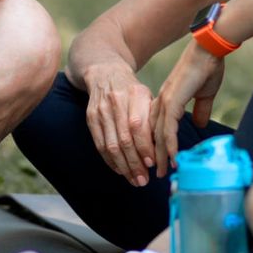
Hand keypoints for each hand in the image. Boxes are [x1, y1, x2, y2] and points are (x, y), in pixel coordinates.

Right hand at [80, 62, 157, 186]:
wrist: (105, 72)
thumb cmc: (132, 90)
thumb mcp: (147, 97)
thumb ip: (153, 120)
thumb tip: (161, 150)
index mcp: (135, 95)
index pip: (138, 127)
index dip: (144, 148)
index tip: (152, 164)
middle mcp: (117, 102)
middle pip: (124, 139)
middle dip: (135, 163)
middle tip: (144, 180)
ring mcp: (101, 110)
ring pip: (111, 145)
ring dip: (123, 167)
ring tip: (134, 180)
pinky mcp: (91, 117)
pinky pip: (100, 144)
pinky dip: (110, 160)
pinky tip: (120, 170)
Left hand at [149, 40, 224, 176]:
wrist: (209, 49)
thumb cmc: (208, 67)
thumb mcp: (204, 93)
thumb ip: (200, 109)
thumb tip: (199, 123)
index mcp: (168, 99)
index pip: (158, 127)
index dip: (159, 145)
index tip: (161, 161)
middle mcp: (162, 102)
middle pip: (154, 134)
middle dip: (155, 156)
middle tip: (156, 174)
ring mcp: (166, 101)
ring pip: (159, 135)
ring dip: (161, 155)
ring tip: (162, 172)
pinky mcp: (173, 101)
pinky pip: (169, 129)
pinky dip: (170, 145)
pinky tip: (173, 158)